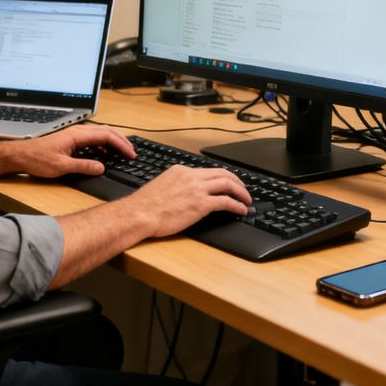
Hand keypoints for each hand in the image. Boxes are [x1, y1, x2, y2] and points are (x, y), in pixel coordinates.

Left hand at [14, 123, 134, 178]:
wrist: (21, 155)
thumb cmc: (38, 159)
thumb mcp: (62, 166)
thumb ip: (83, 166)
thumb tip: (101, 167)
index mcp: (77, 135)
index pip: (106, 135)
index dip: (121, 144)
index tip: (131, 154)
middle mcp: (77, 132)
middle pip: (106, 131)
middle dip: (121, 141)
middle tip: (132, 153)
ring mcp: (74, 135)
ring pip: (100, 134)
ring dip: (113, 142)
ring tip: (122, 153)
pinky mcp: (71, 140)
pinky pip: (93, 139)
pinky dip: (103, 144)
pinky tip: (105, 154)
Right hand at [128, 165, 251, 238]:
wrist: (139, 214)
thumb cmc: (144, 206)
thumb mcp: (161, 186)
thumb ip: (176, 185)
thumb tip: (184, 193)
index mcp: (181, 170)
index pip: (208, 170)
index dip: (222, 177)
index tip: (228, 182)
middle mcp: (191, 176)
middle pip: (222, 173)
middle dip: (237, 181)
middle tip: (244, 189)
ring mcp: (197, 189)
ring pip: (228, 185)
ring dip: (241, 192)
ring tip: (247, 200)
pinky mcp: (201, 204)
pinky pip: (226, 202)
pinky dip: (237, 205)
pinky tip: (241, 210)